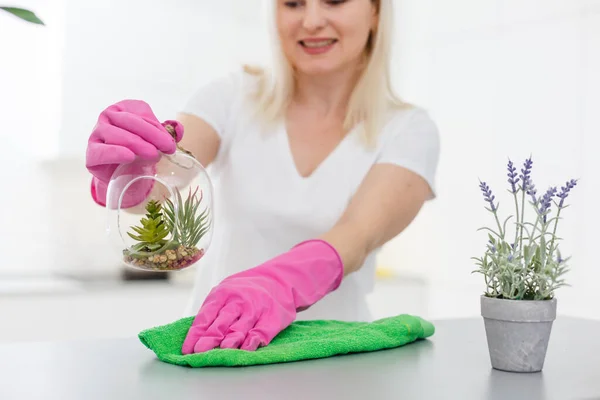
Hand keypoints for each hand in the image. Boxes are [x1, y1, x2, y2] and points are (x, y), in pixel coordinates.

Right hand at [85, 99, 183, 206]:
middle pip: (129, 121)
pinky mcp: (92, 153)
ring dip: (137, 144)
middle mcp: (108, 116)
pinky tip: (129, 156)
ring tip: (153, 155)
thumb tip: (178, 129)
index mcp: (124, 108)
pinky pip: (102, 151)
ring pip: (116, 134)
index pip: (141, 112)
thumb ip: (169, 132)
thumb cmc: (141, 152)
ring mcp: (97, 133)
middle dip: (152, 135)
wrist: (125, 175)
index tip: (170, 142)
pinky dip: (116, 153)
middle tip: (167, 148)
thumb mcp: (156, 140)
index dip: (157, 127)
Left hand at [181, 239, 343, 352]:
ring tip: (220, 352)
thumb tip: (195, 335)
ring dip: (229, 341)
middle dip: (209, 339)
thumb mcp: (227, 292)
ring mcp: (256, 309)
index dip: (195, 334)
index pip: (206, 316)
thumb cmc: (247, 290)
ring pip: (240, 328)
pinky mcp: (272, 319)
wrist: (281, 280)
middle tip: (200, 352)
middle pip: (221, 322)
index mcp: (223, 293)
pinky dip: (252, 342)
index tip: (187, 350)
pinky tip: (244, 350)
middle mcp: (239, 301)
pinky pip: (260, 332)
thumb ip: (214, 311)